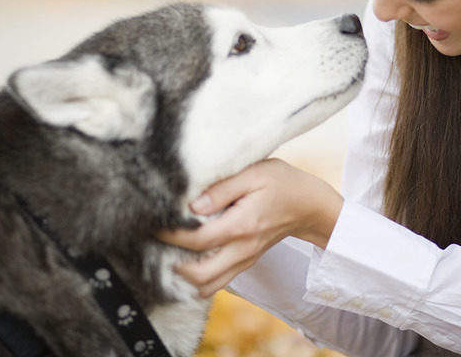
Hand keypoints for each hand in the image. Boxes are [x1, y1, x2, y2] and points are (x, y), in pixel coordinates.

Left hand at [157, 158, 343, 296]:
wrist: (309, 205)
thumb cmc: (282, 182)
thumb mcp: (255, 172)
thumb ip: (222, 188)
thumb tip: (193, 205)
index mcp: (243, 224)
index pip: (197, 239)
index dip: (170, 235)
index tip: (151, 224)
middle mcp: (243, 249)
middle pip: (200, 275)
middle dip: (172, 265)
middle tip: (157, 245)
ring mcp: (245, 259)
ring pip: (208, 287)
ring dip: (185, 277)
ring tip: (170, 255)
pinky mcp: (246, 263)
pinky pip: (218, 282)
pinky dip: (199, 278)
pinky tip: (188, 259)